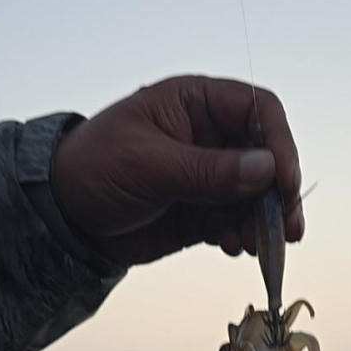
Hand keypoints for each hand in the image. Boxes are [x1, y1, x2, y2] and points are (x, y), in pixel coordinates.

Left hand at [53, 75, 303, 265]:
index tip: (284, 183)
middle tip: (287, 228)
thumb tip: (266, 170)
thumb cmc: (94, 168)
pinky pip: (237, 222)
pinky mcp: (202, 213)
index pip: (258, 110)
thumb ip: (207, 170)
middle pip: (266, 157)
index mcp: (196, 103)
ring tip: (256, 246)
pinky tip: (233, 248)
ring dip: (263, 222)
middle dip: (279, 193)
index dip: (279, 144)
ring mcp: (209, 177)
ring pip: (255, 196)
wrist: (63, 217)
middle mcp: (210, 137)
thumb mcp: (148, 165)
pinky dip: (242, 237)